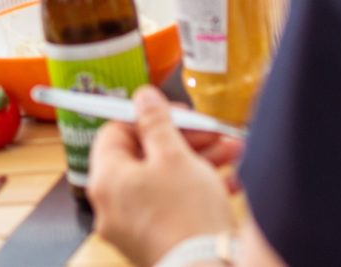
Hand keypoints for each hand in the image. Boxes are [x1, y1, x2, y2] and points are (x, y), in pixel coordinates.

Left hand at [85, 88, 241, 262]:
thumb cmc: (188, 217)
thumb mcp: (173, 155)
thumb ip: (156, 122)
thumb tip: (143, 97)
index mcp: (106, 180)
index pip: (115, 133)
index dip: (146, 118)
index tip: (175, 114)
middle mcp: (113, 206)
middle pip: (144, 158)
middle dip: (184, 141)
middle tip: (212, 132)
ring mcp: (134, 229)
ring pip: (164, 182)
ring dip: (199, 162)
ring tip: (234, 152)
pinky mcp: (158, 243)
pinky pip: (174, 207)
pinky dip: (198, 191)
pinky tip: (231, 181)